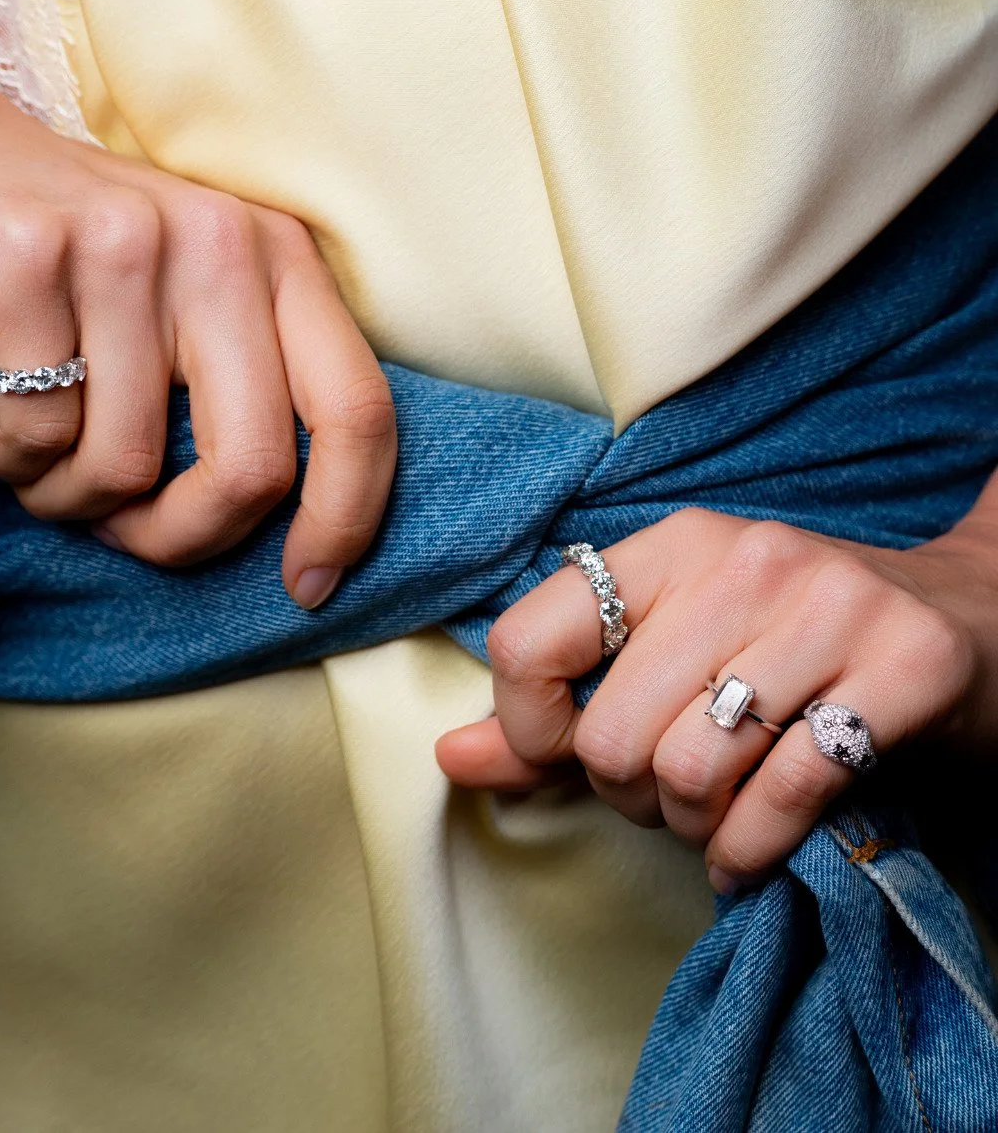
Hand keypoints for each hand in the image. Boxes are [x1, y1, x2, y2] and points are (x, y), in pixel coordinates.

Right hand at [0, 43, 395, 598]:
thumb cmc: (89, 265)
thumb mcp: (200, 302)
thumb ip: (255, 385)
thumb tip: (294, 538)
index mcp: (284, 260)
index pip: (360, 410)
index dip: (347, 517)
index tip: (307, 586)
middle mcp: (222, 243)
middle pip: (252, 465)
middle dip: (185, 538)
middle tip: (129, 535)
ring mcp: (125, 244)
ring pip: (129, 466)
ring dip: (75, 499)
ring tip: (46, 456)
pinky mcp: (26, 255)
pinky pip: (40, 431)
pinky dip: (14, 454)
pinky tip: (0, 408)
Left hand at [436, 506, 997, 891]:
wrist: (966, 619)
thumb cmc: (793, 646)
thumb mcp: (675, 648)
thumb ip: (561, 704)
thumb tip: (449, 758)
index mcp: (672, 544)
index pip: (532, 637)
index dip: (527, 725)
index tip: (565, 752)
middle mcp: (745, 560)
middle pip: (613, 732)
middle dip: (628, 796)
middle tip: (666, 794)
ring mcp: (832, 608)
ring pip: (692, 769)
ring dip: (692, 825)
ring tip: (714, 814)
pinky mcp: (908, 667)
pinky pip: (784, 796)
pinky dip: (751, 849)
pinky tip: (751, 851)